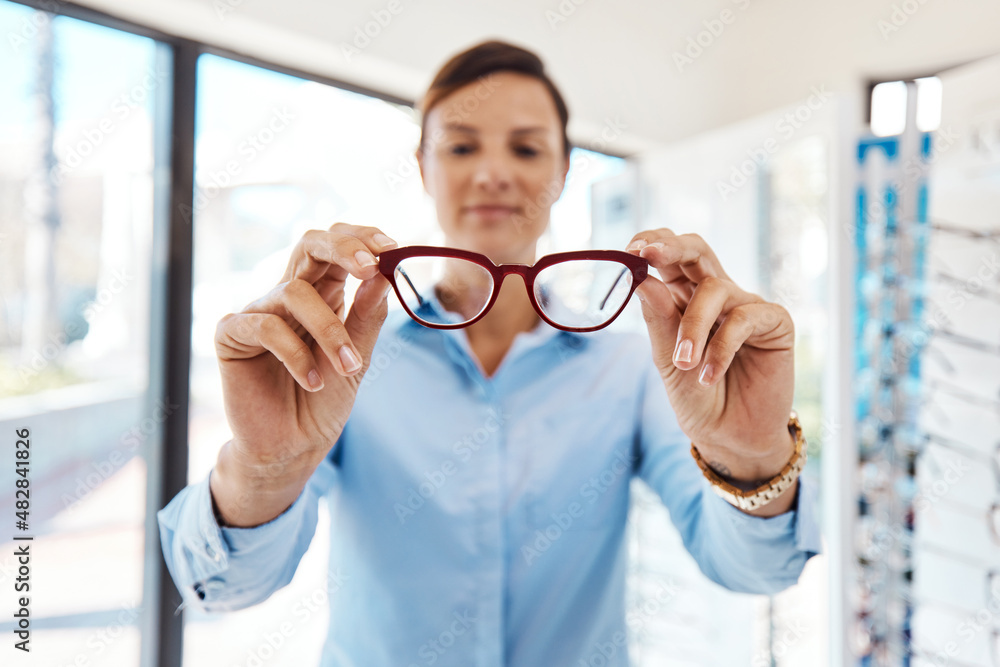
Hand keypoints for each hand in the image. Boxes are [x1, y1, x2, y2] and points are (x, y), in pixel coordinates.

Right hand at [211, 223, 396, 524]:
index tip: (391, 246)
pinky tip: (312, 382)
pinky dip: (296, 354)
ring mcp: (258, 311)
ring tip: (350, 367)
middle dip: (343, 248)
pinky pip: (264, 326)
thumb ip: (367, 317)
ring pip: (294, 292)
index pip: (337, 246)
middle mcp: (288, 294)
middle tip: (371, 265)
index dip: (361, 238)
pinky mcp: (232, 336)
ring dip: (330, 330)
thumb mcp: (357, 357)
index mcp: (322, 292)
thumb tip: (382, 274)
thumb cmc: (325, 399)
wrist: (293, 447)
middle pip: (308, 244)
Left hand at [627, 229, 795, 482]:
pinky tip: (709, 375)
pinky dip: (721, 347)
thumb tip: (642, 280)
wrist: (730, 438)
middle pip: (697, 251)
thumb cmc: (697, 398)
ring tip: (683, 363)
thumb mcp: (667, 361)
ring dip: (692, 326)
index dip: (652, 244)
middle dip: (671, 248)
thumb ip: (658, 321)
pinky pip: (745, 318)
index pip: (669, 258)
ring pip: (715, 289)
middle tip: (647, 253)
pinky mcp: (774, 324)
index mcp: (683, 298)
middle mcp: (715, 296)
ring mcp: (746, 307)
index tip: (630, 250)